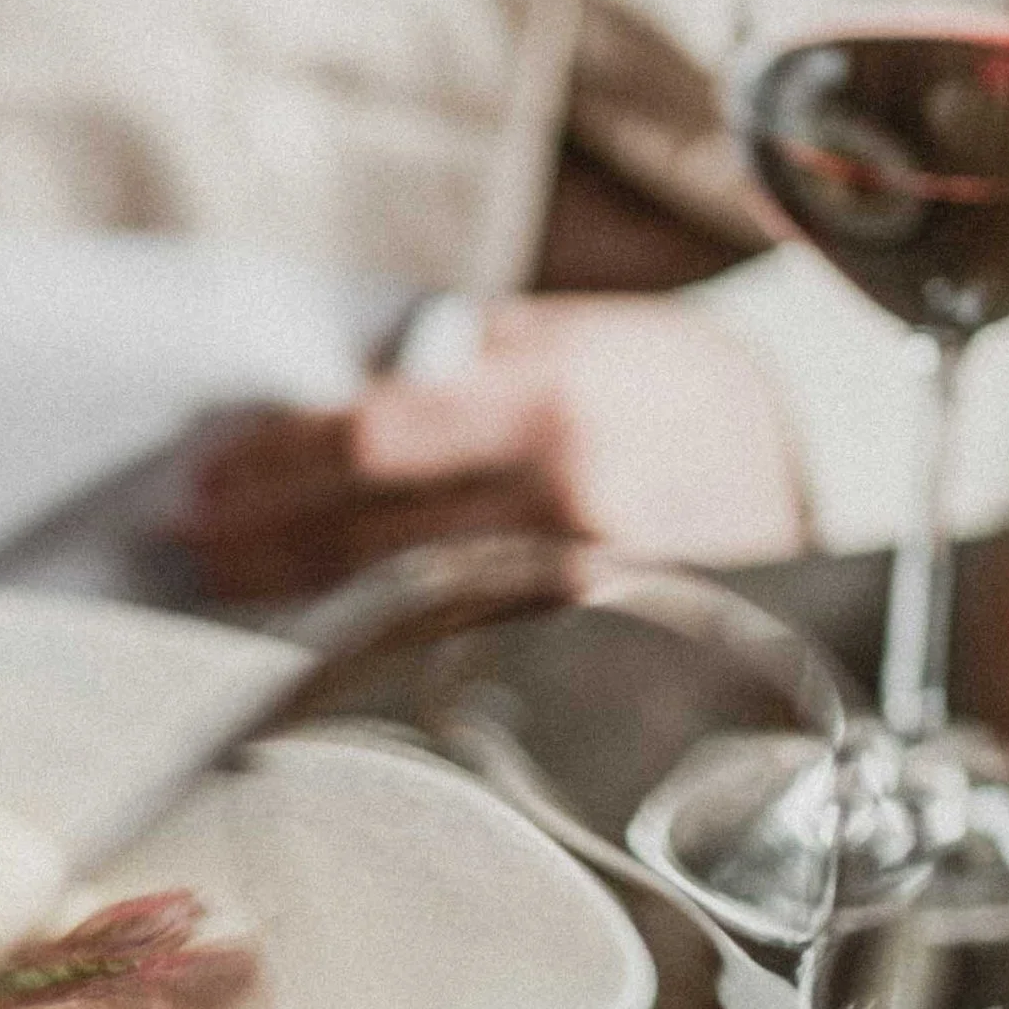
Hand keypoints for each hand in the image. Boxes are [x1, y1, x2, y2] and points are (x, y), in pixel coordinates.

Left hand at [180, 294, 808, 603]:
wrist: (817, 523)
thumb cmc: (704, 417)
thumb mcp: (610, 341)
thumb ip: (489, 355)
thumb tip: (363, 377)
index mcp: (556, 410)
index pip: (370, 438)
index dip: (275, 460)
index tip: (210, 472)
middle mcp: (557, 512)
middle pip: (365, 530)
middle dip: (262, 535)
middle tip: (191, 535)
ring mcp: (566, 602)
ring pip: (394, 602)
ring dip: (296, 595)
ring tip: (227, 581)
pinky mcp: (573, 666)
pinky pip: (446, 654)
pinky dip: (369, 640)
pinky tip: (319, 632)